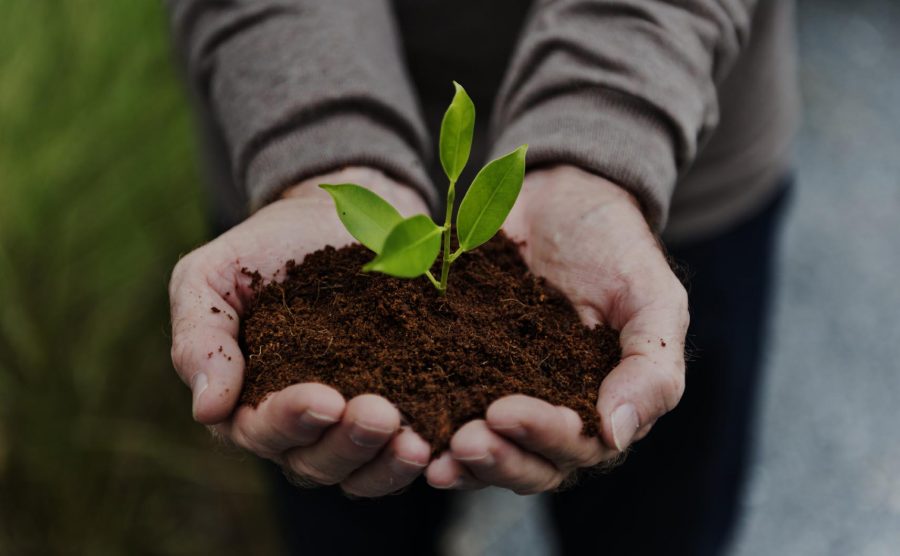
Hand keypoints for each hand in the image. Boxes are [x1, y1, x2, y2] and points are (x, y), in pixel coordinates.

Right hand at [169, 167, 433, 496]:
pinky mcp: (398, 408)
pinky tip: (440, 441)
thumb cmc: (264, 249)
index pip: (261, 430)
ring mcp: (349, 424)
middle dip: (347, 444)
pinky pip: (403, 453)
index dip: (291, 421)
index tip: (325, 398)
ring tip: (415, 442)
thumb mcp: (211, 277)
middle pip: (315, 463)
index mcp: (247, 402)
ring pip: (361, 471)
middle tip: (381, 415)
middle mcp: (298, 428)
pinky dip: (418, 456)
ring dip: (386, 462)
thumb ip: (200, 338)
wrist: (335, 218)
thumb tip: (208, 410)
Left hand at [426, 165, 688, 492]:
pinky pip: (445, 408)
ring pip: (486, 450)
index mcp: (600, 406)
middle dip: (497, 459)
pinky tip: (405, 428)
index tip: (504, 411)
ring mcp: (503, 393)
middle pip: (527, 464)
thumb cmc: (617, 249)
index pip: (577, 446)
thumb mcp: (653, 300)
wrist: (562, 197)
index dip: (542, 437)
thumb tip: (616, 435)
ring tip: (430, 453)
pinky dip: (428, 426)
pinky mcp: (462, 369)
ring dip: (461, 460)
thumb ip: (651, 369)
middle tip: (464, 441)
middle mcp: (550, 412)